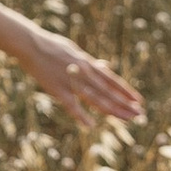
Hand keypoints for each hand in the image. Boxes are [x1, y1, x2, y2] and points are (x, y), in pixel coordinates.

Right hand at [25, 28, 142, 131]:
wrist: (30, 44)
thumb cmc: (51, 46)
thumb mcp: (74, 51)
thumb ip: (89, 62)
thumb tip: (105, 65)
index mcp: (87, 63)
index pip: (111, 80)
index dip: (125, 91)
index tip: (138, 101)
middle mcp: (84, 72)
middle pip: (108, 91)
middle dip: (125, 104)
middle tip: (140, 115)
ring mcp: (71, 81)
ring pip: (96, 98)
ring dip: (112, 109)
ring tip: (126, 119)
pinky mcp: (57, 88)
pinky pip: (71, 105)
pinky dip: (81, 115)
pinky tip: (91, 125)